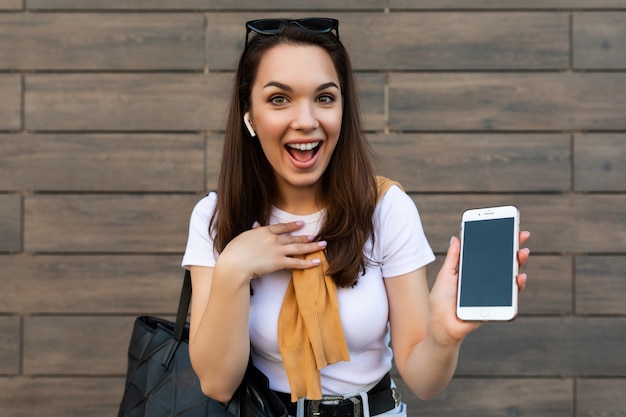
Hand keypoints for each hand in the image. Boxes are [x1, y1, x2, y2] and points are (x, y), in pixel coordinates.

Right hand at [215, 221, 326, 282]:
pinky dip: (308, 263)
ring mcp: (278, 251)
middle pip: (293, 238)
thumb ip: (252, 231)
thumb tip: (256, 224)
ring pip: (299, 248)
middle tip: (316, 236)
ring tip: (322, 245)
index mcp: (264, 231)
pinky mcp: (279, 263)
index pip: (282, 227)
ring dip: (312, 247)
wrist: (234, 264)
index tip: (301, 224)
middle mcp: (273, 239)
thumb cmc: (234, 252)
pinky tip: (317, 262)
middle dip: (306, 237)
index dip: (292, 226)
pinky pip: (297, 263)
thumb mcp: (243, 237)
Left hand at [427, 231, 530, 346]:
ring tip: (521, 253)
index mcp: (474, 272)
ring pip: (510, 278)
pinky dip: (516, 287)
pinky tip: (519, 278)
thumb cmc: (441, 301)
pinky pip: (510, 297)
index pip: (490, 255)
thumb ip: (453, 258)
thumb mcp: (446, 275)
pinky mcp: (496, 307)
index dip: (500, 243)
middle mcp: (486, 282)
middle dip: (514, 249)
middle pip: (503, 264)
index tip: (509, 229)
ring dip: (518, 265)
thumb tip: (456, 238)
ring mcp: (493, 294)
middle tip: (521, 236)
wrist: (440, 325)